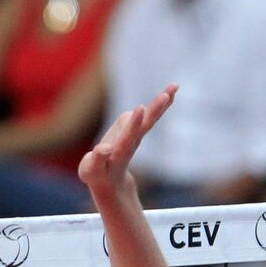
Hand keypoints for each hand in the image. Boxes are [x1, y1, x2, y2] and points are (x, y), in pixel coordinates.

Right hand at [78, 85, 176, 202]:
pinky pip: (151, 115)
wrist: (111, 180)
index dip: (133, 124)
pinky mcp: (136, 129)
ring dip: (162, 103)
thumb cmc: (98, 175)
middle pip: (144, 125)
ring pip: (150, 118)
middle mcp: (131, 141)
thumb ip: (97, 160)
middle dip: (154, 110)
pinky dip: (162, 103)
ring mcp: (136, 135)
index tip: (139, 108)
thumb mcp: (92, 170)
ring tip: (174, 86)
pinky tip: (171, 91)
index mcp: (119, 151)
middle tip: (165, 95)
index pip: (127, 136)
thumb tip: (104, 148)